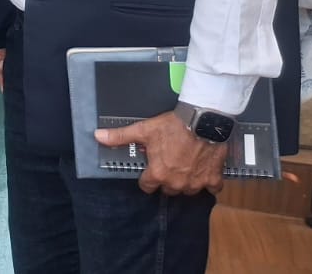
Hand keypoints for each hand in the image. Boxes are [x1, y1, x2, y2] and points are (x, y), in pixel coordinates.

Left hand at [95, 111, 226, 195]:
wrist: (203, 121)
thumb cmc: (172, 126)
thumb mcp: (143, 130)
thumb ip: (120, 137)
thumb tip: (98, 136)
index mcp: (158, 174)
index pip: (147, 186)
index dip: (147, 178)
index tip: (150, 170)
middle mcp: (176, 183)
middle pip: (168, 189)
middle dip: (166, 179)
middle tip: (168, 164)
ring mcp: (196, 183)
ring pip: (188, 190)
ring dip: (186, 182)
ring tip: (185, 167)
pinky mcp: (214, 179)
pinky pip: (212, 189)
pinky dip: (208, 183)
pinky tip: (204, 172)